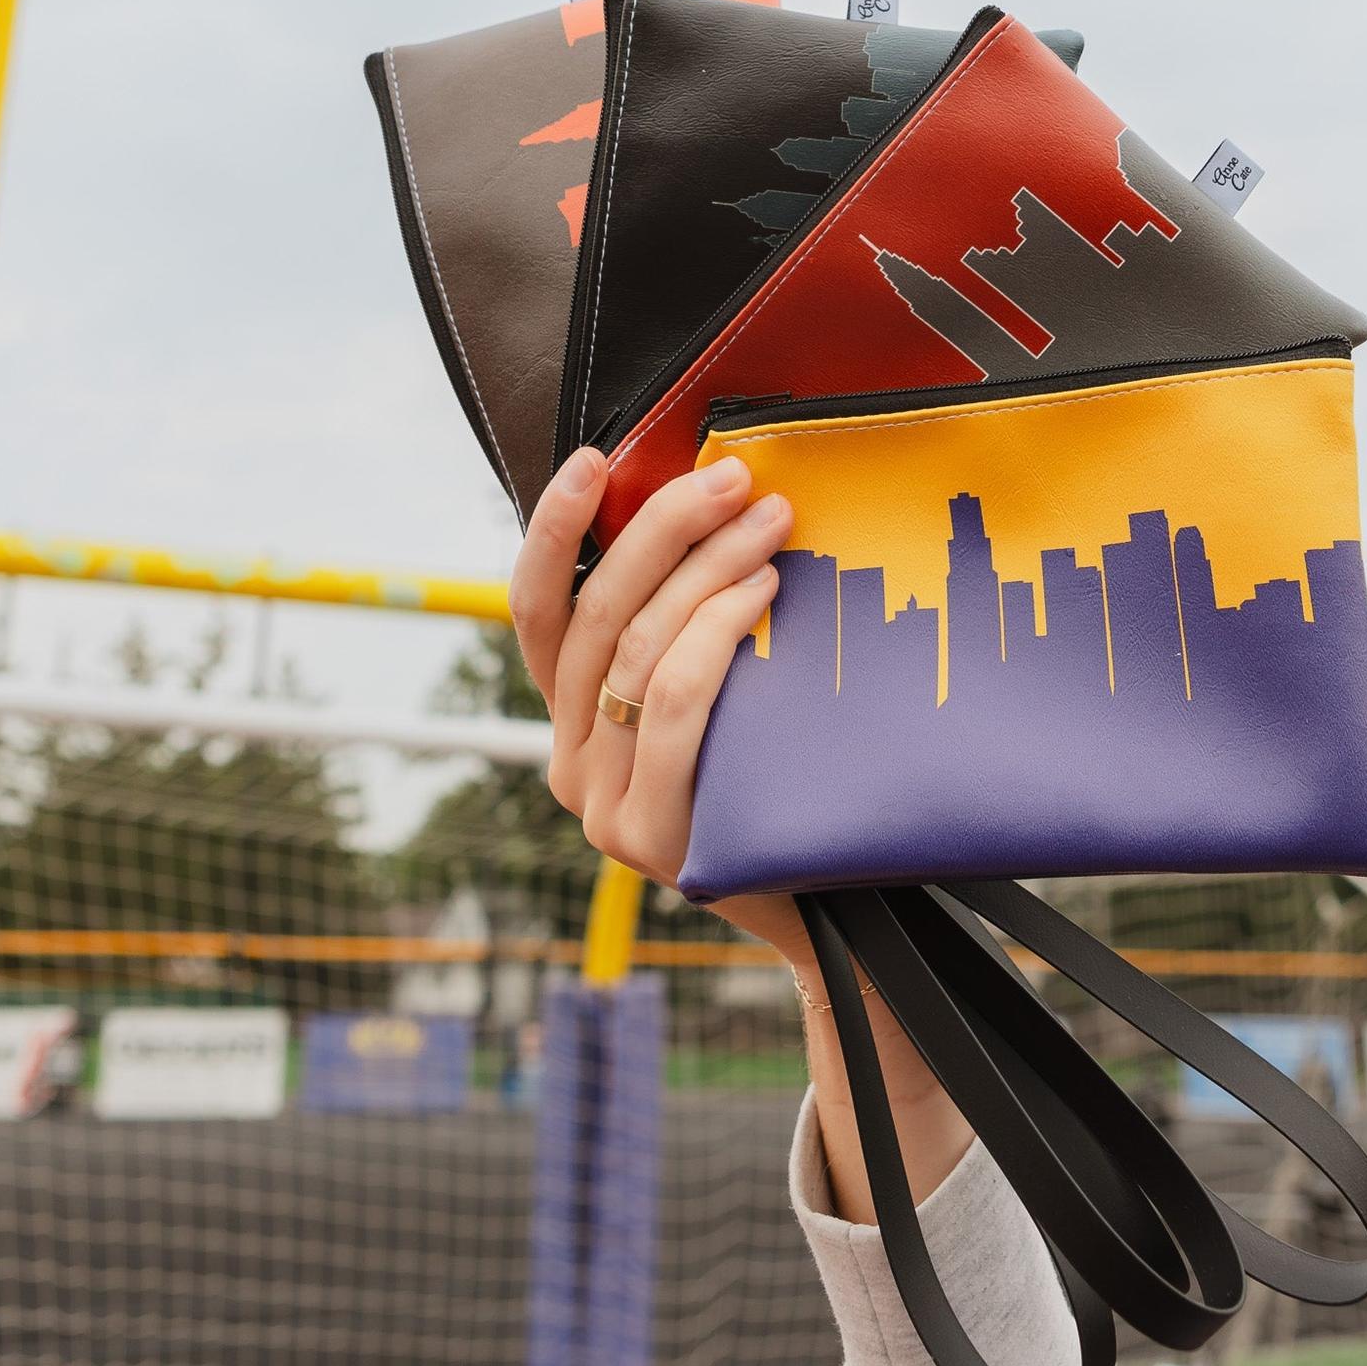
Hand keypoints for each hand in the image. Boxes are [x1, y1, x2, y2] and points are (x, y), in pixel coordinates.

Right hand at [510, 446, 811, 967]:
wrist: (829, 908)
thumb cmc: (780, 782)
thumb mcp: (724, 697)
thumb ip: (692, 632)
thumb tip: (719, 510)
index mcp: (571, 719)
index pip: (538, 609)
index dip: (556, 529)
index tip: (593, 457)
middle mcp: (569, 762)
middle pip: (597, 614)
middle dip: (663, 528)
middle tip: (733, 479)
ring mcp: (601, 807)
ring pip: (639, 650)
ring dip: (709, 568)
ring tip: (771, 522)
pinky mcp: (645, 835)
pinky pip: (674, 703)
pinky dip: (718, 633)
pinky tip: (765, 594)